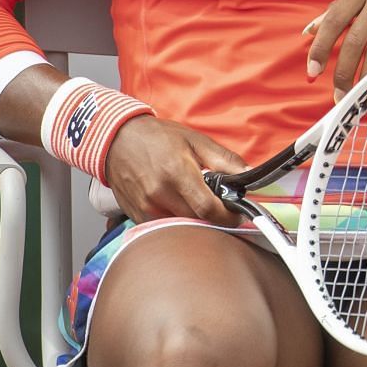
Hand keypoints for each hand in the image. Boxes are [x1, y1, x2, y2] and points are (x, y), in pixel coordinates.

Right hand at [102, 115, 248, 224]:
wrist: (117, 140)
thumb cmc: (158, 138)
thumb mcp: (197, 141)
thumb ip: (225, 160)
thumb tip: (249, 175)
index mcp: (177, 173)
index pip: (208, 209)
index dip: (228, 217)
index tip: (237, 214)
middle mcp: (159, 194)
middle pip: (197, 222)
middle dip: (215, 219)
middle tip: (222, 208)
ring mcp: (145, 208)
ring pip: (181, 227)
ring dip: (197, 222)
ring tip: (201, 206)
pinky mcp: (137, 216)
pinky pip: (164, 227)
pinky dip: (178, 222)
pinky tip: (181, 208)